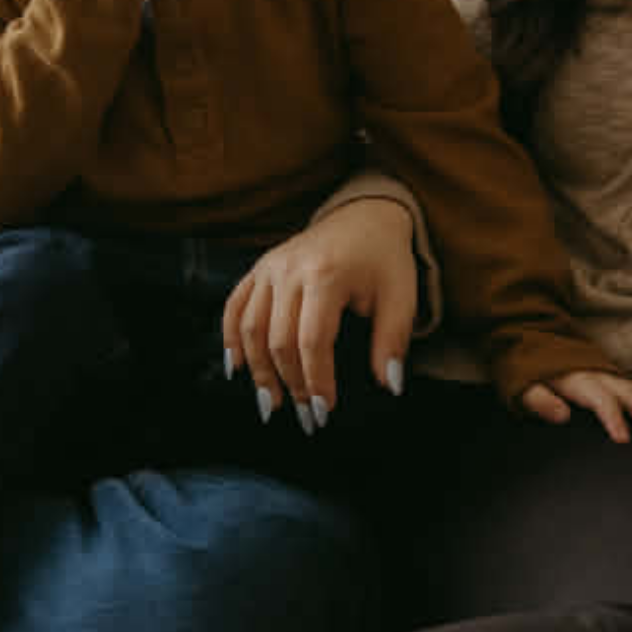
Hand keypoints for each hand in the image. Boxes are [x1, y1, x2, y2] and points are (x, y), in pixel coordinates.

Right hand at [224, 197, 417, 426]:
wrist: (365, 215)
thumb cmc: (384, 258)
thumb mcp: (400, 297)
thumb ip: (392, 341)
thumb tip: (389, 385)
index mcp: (326, 275)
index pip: (312, 341)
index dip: (316, 381)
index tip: (324, 411)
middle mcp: (291, 269)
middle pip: (278, 340)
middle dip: (290, 384)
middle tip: (304, 417)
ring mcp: (270, 267)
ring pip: (250, 328)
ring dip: (258, 371)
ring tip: (271, 402)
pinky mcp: (260, 268)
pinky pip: (235, 306)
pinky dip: (230, 339)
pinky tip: (236, 368)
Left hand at [518, 368, 631, 450]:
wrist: (532, 343)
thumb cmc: (527, 373)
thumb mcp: (522, 386)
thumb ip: (539, 401)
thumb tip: (561, 415)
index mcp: (578, 379)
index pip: (602, 399)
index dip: (614, 418)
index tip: (624, 441)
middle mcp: (601, 375)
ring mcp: (613, 377)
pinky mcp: (618, 381)